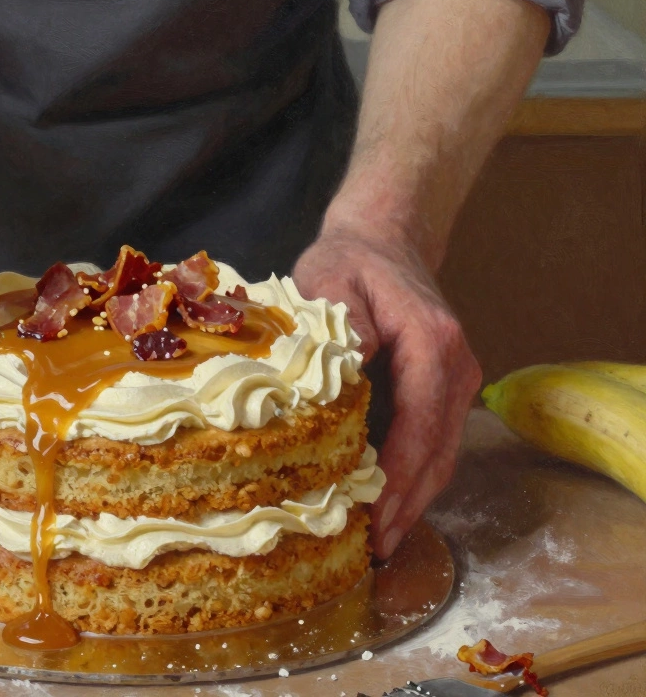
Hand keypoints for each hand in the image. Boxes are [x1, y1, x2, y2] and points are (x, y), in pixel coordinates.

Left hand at [292, 223, 481, 559]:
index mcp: (432, 343)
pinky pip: (432, 443)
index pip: (421, 421)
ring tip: (379, 542)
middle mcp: (456, 367)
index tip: (378, 515)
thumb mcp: (331, 283)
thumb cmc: (350, 261)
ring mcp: (456, 381)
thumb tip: (338, 389)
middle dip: (408, 503)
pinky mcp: (443, 390)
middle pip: (438, 450)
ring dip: (413, 500)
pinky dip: (412, 479)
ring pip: (441, 454)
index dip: (400, 474)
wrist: (382, 238)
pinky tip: (386, 507)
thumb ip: (338, 333)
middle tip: (374, 549)